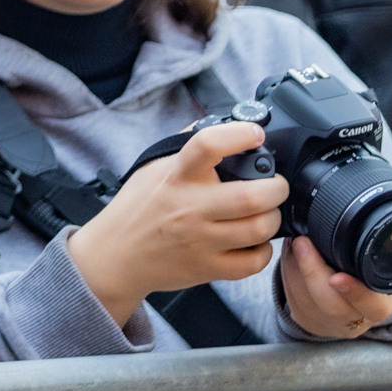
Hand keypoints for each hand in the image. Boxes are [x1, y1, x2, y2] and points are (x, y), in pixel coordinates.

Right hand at [65, 121, 285, 327]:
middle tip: (274, 185)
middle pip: (252, 196)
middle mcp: (189, 207)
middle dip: (277, 187)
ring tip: (266, 213)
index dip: (240, 134)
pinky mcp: (207, 268)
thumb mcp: (153, 168)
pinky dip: (263, 250)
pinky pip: (253, 261)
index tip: (255, 134)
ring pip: (260, 229)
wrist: (115, 256)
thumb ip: (185, 146)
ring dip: (273, 218)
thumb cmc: (137, 209)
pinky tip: (254, 241)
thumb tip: (220, 123)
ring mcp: (199, 240)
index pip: (209, 145)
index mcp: (176, 176)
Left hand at [278, 236, 391, 339]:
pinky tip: (290, 253)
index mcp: (380, 307)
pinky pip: (292, 298)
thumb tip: (348, 220)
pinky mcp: (305, 320)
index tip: (336, 277)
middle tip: (302, 241)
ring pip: (305, 299)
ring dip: (294, 267)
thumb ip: (370, 254)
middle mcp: (354, 321)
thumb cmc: (367, 280)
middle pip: (330, 304)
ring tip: (295, 240)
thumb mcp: (377, 269)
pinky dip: (287, 272)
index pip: (371, 304)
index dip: (354, 292)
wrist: (352, 306)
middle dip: (312, 271)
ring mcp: (327, 323)